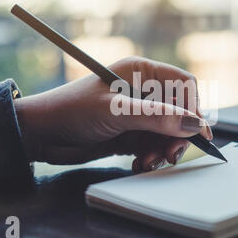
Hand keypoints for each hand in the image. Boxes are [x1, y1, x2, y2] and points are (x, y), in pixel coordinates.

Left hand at [14, 56, 211, 171]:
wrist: (41, 134)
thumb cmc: (73, 111)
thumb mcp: (117, 112)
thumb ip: (157, 118)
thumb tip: (196, 125)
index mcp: (141, 73)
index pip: (183, 85)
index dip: (192, 107)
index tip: (194, 132)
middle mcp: (143, 92)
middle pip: (179, 112)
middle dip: (177, 135)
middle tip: (169, 154)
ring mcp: (138, 114)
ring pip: (167, 133)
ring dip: (162, 150)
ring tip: (147, 162)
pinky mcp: (131, 134)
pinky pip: (153, 146)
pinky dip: (150, 157)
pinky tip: (137, 164)